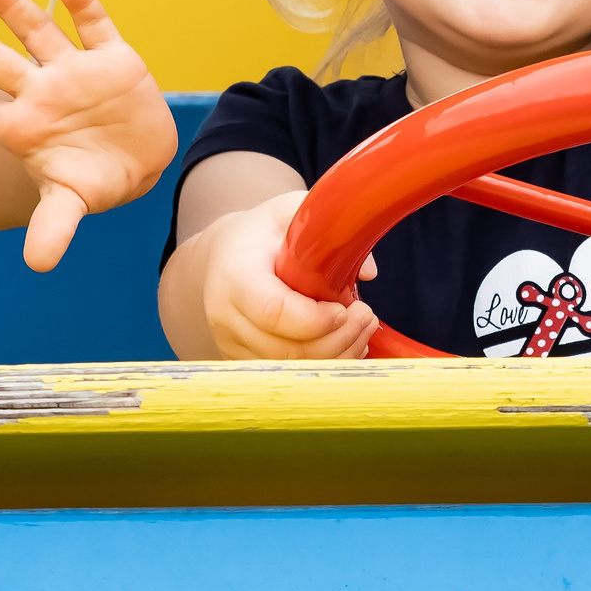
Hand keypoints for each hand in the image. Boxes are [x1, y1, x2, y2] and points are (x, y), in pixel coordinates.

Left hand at [0, 0, 175, 271]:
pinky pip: (95, 27)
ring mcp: (74, 71)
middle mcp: (40, 91)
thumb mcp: (73, 201)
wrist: (142, 157)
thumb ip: (55, 226)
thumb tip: (38, 264)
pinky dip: (84, 8)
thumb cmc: (93, 178)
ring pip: (36, 32)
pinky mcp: (113, 58)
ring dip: (12, 5)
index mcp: (22, 126)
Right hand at [199, 191, 378, 359]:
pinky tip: (344, 344)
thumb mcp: (290, 212)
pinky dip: (323, 366)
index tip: (345, 308)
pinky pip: (288, 378)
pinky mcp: (243, 363)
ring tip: (362, 329)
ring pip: (291, 370)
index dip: (315, 319)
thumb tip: (368, 272)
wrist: (221, 258)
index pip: (273, 312)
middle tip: (367, 317)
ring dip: (336, 355)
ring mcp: (231, 345)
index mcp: (236, 277)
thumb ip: (328, 228)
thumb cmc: (261, 234)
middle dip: (337, 339)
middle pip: (286, 350)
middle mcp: (227, 318)